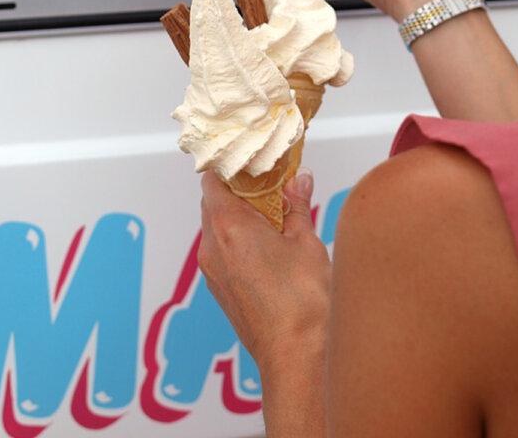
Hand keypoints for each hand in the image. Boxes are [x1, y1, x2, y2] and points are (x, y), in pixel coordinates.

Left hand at [198, 170, 329, 368]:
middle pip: (213, 204)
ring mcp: (213, 272)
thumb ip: (297, 206)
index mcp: (227, 226)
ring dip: (239, 219)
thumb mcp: (306, 241)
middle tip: (269, 186)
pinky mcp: (220, 290)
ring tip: (274, 217)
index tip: (249, 161)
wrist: (295, 355)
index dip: (229, 167)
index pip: (212, 181)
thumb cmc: (302, 302)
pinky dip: (238, 243)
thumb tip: (299, 180)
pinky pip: (222, 254)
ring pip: (216, 230)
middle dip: (238, 192)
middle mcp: (211, 247)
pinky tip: (268, 248)